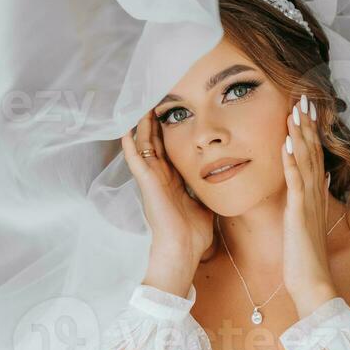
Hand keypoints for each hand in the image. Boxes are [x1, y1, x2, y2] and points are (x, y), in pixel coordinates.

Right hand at [121, 110, 214, 283]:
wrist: (183, 250)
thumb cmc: (193, 234)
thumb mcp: (205, 204)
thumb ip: (208, 190)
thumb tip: (223, 181)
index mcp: (173, 180)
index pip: (168, 149)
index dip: (169, 131)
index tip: (173, 112)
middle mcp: (160, 177)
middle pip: (154, 142)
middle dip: (154, 121)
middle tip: (155, 99)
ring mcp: (151, 179)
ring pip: (143, 145)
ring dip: (143, 126)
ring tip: (143, 104)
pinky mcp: (146, 183)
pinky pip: (135, 158)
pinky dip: (130, 143)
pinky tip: (127, 127)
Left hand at [281, 94, 337, 314]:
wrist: (313, 283)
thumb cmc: (305, 257)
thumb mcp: (308, 222)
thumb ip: (313, 198)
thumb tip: (322, 176)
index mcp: (314, 196)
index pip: (313, 155)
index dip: (310, 131)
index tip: (306, 108)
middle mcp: (314, 195)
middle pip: (312, 151)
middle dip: (307, 123)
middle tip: (304, 97)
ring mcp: (308, 203)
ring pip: (305, 161)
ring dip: (301, 134)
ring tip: (296, 110)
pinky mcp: (299, 213)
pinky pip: (296, 182)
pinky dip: (292, 161)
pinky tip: (287, 143)